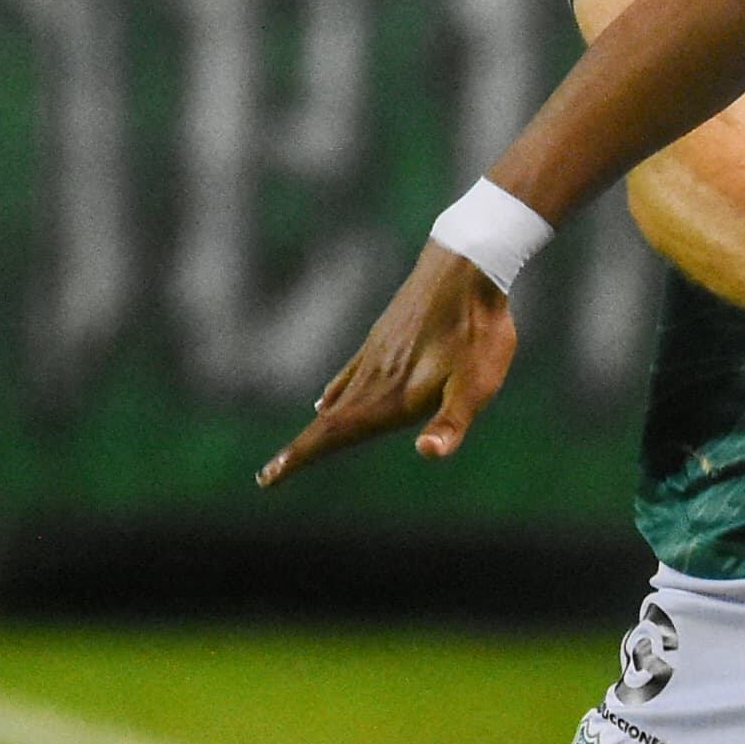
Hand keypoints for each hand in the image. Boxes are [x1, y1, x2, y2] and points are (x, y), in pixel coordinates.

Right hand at [258, 244, 517, 486]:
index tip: (267, 478)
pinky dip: (332, 393)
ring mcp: (375, 355)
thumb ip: (452, 421)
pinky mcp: (382, 337)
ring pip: (336, 400)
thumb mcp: (476, 383)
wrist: (468, 266)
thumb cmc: (477, 329)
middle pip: (328, 423)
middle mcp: (374, 378)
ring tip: (296, 450)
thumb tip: (427, 452)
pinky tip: (326, 400)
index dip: (301, 457)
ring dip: (316, 428)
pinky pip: (347, 375)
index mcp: (390, 396)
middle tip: (268, 475)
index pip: (335, 433)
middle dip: (299, 451)